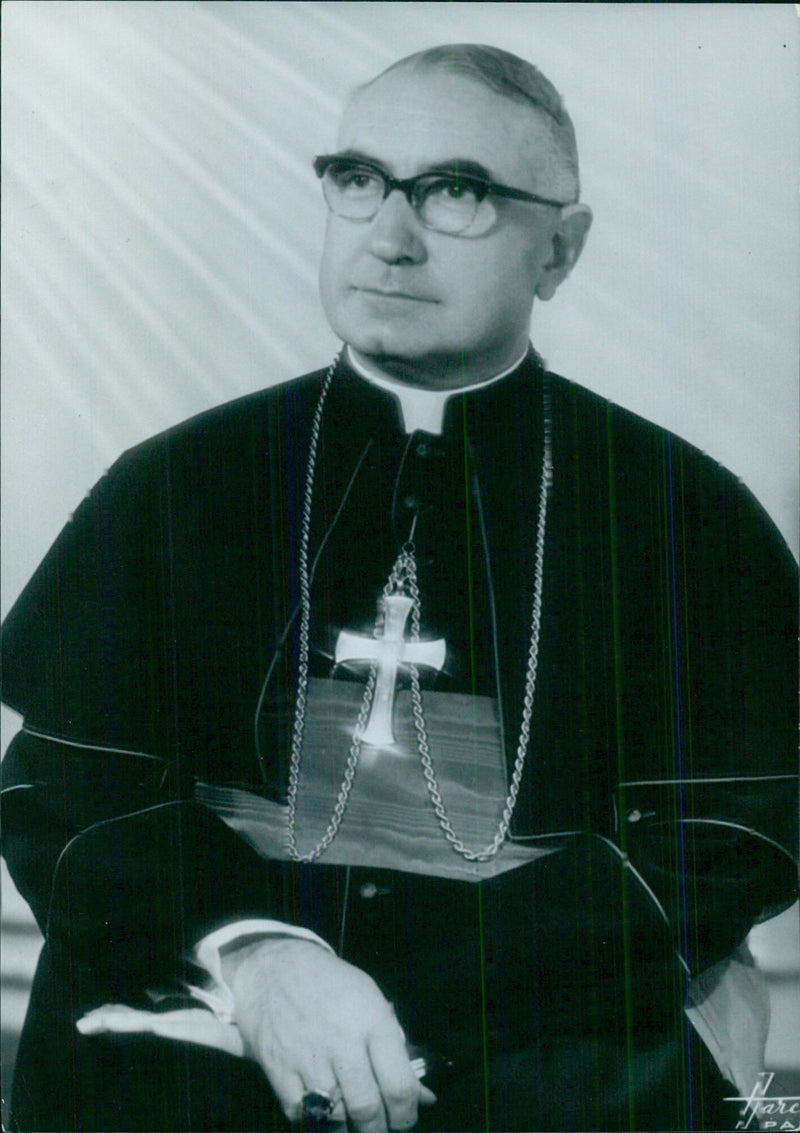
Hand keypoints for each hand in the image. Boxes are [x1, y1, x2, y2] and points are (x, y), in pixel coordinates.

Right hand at [224, 937, 435, 1131]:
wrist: (275, 971)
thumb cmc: (334, 987)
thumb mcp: (373, 1003)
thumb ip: (398, 1052)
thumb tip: (424, 1098)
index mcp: (373, 1022)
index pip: (399, 1086)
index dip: (407, 1115)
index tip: (405, 1118)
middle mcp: (342, 1043)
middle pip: (367, 1110)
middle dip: (378, 1130)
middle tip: (380, 1127)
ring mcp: (308, 1059)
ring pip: (335, 1120)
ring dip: (348, 1128)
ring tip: (354, 1119)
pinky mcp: (279, 1072)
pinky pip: (300, 1117)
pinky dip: (315, 1121)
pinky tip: (324, 1109)